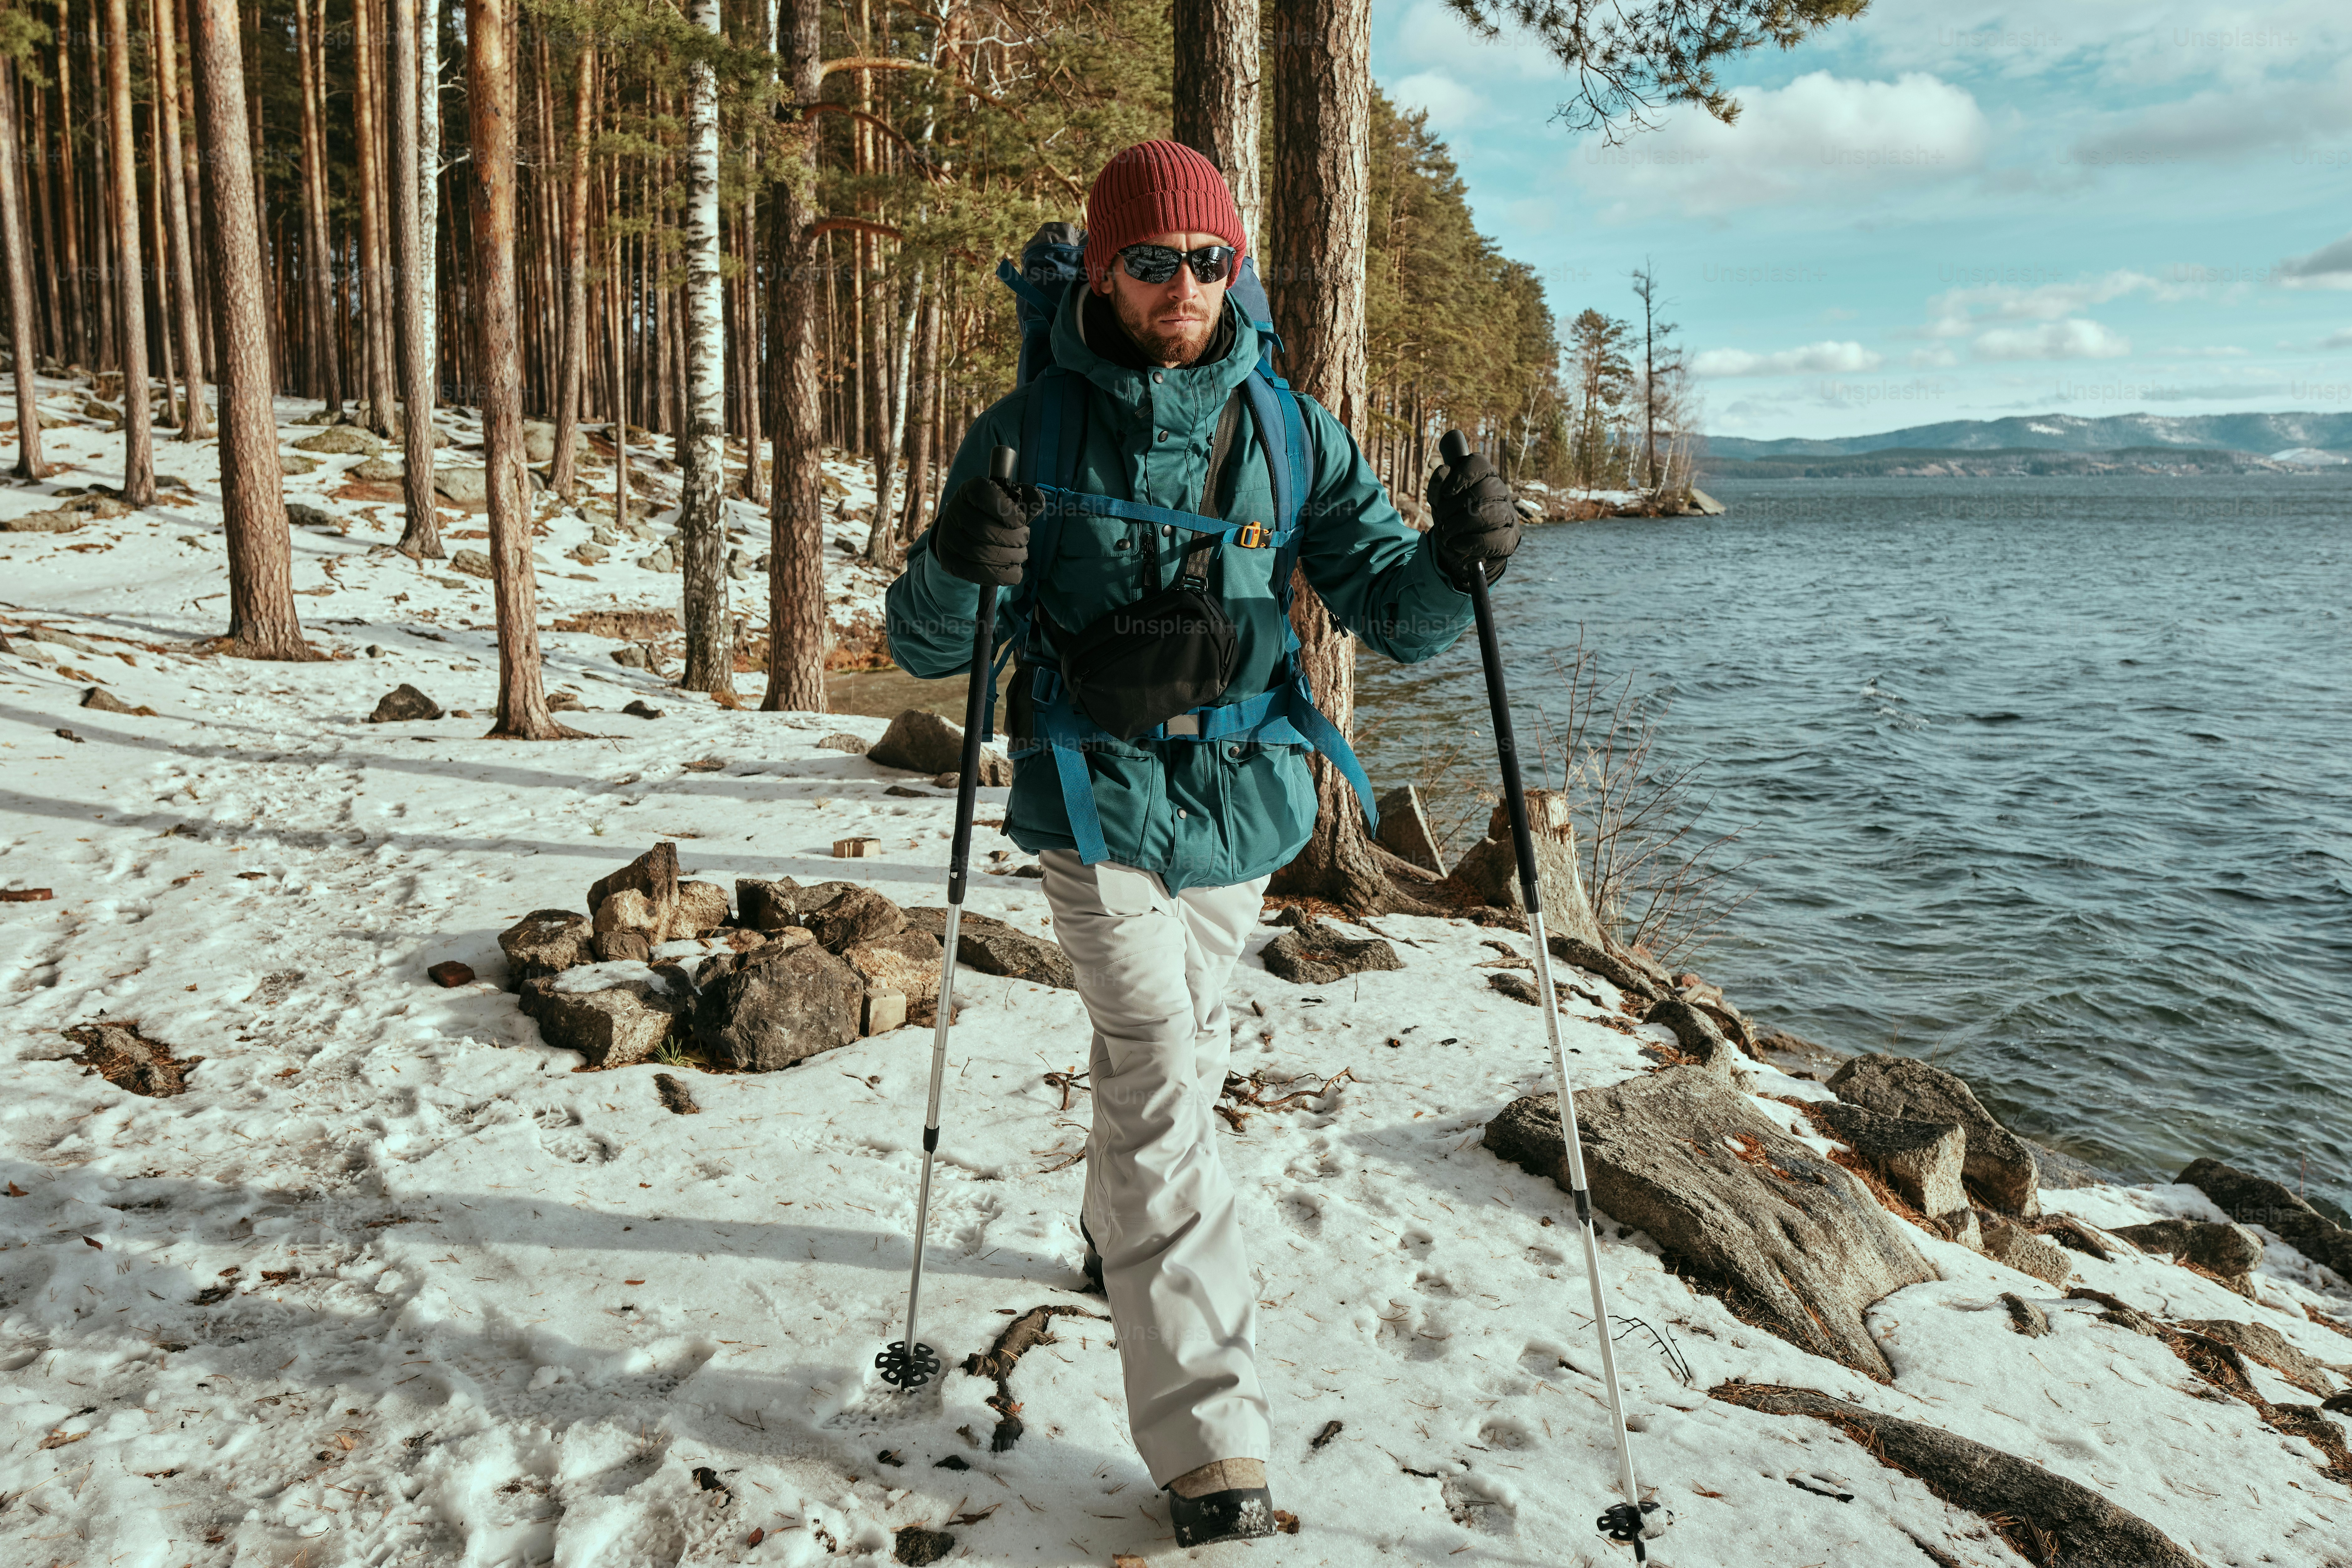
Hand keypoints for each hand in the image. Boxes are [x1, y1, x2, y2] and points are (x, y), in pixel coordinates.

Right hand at [933, 474, 1038, 586]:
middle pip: (984, 528)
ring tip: (1020, 555)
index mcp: (968, 491)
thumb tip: (1038, 504)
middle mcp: (953, 512)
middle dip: (1013, 538)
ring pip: (981, 553)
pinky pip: (978, 573)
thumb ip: (1023, 500)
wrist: (966, 532)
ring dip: (1010, 557)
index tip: (1021, 521)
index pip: (984, 494)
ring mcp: (947, 538)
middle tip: (1024, 540)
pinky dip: (1003, 575)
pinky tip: (1014, 570)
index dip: (1006, 510)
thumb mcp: (1007, 501)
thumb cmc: (994, 515)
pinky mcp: (949, 562)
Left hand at [1426, 450, 1519, 587]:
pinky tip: (1457, 544)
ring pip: (1488, 516)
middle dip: (1453, 509)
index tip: (1446, 493)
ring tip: (1447, 534)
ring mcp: (1508, 514)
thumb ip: (1438, 486)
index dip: (1460, 476)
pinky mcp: (1510, 537)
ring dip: (1459, 527)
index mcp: (1485, 476)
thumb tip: (1444, 471)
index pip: (1478, 464)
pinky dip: (1469, 543)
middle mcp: (1500, 491)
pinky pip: (1492, 539)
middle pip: (1481, 492)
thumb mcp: (1441, 502)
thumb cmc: (1454, 518)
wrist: (1465, 547)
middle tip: (1442, 520)